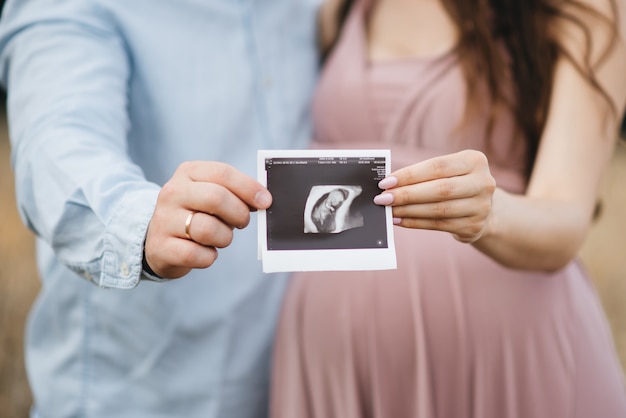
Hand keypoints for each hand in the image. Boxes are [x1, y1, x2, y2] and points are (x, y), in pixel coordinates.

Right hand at [144, 161, 271, 277]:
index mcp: (188, 173)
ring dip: (224, 238)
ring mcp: (164, 220)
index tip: (265, 201)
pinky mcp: (161, 247)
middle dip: (238, 214)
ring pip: (208, 229)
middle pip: (216, 198)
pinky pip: (197, 255)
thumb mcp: (209, 193)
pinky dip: (209, 257)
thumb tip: (263, 199)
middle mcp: (172, 193)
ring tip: (220, 238)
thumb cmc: (195, 213)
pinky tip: (205, 252)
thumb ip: (234, 192)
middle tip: (242, 222)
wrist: (156, 238)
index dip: (249, 187)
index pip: (223, 173)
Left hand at [374, 150, 495, 242]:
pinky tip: (399, 219)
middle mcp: (483, 183)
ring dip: (408, 210)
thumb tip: (388, 183)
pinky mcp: (474, 226)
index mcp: (475, 161)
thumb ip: (423, 174)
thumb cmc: (456, 183)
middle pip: (439, 189)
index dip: (410, 174)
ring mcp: (481, 207)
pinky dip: (415, 222)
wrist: (482, 207)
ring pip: (438, 209)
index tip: (386, 181)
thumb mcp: (449, 171)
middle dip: (407, 194)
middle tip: (383, 198)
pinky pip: (438, 224)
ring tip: (388, 210)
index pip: (437, 166)